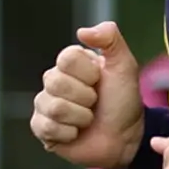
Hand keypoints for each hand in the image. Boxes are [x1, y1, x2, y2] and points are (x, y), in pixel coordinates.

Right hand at [31, 21, 145, 168]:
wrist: (126, 137)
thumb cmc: (124, 101)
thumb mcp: (124, 66)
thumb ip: (110, 40)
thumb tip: (82, 31)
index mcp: (69, 63)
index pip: (66, 58)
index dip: (89, 73)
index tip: (100, 80)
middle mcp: (53, 81)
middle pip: (56, 82)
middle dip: (86, 97)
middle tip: (96, 102)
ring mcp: (44, 104)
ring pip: (55, 107)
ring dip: (81, 117)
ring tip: (89, 118)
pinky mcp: (41, 128)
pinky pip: (47, 127)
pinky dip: (70, 133)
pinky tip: (77, 132)